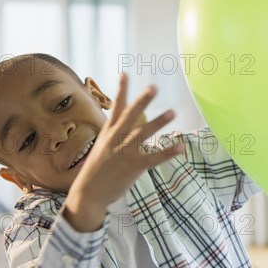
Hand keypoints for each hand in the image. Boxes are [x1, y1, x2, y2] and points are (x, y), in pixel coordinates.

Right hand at [63, 73, 182, 231]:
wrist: (87, 194)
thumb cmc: (96, 170)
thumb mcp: (102, 147)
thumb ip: (114, 134)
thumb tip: (123, 123)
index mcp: (108, 132)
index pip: (115, 107)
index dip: (121, 90)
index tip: (125, 73)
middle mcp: (115, 139)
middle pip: (130, 116)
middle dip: (141, 101)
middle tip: (153, 87)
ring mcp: (123, 153)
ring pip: (143, 134)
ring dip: (158, 122)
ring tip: (173, 111)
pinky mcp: (133, 167)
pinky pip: (153, 158)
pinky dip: (167, 152)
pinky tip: (180, 146)